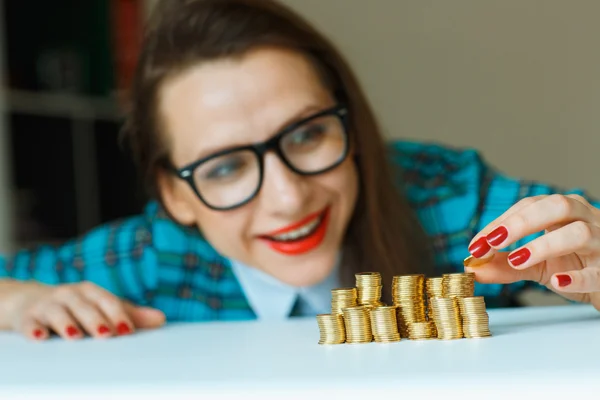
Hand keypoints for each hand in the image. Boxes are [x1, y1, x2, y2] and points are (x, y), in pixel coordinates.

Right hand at [8, 281, 164, 339]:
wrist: (30, 301)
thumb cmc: (76, 306)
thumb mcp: (101, 308)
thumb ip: (130, 315)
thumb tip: (161, 319)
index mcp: (91, 292)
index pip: (107, 301)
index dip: (118, 315)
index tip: (128, 331)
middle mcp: (70, 294)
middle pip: (84, 306)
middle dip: (95, 319)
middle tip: (106, 334)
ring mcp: (48, 304)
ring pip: (58, 312)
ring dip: (66, 323)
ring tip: (74, 336)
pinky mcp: (27, 316)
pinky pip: (29, 323)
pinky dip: (34, 329)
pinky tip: (40, 338)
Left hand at [464, 194, 599, 309]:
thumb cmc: (575, 266)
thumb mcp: (535, 264)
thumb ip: (503, 264)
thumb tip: (471, 266)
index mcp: (565, 211)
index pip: (531, 206)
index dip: (502, 222)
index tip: (477, 244)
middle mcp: (587, 219)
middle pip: (558, 206)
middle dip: (522, 221)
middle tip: (493, 241)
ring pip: (579, 232)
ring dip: (544, 245)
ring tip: (517, 260)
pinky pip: (597, 272)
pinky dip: (577, 277)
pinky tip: (557, 282)